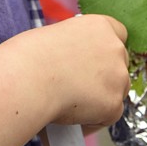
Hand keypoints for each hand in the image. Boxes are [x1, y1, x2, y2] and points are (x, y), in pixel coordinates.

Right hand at [29, 13, 130, 128]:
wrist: (26, 80)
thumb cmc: (29, 56)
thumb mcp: (55, 36)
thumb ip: (76, 45)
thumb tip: (78, 63)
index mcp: (100, 26)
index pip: (119, 33)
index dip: (105, 48)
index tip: (94, 59)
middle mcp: (115, 48)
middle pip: (119, 64)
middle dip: (105, 75)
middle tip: (81, 85)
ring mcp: (118, 78)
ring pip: (117, 91)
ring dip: (101, 97)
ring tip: (73, 103)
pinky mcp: (114, 105)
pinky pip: (108, 115)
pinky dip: (93, 119)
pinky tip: (73, 118)